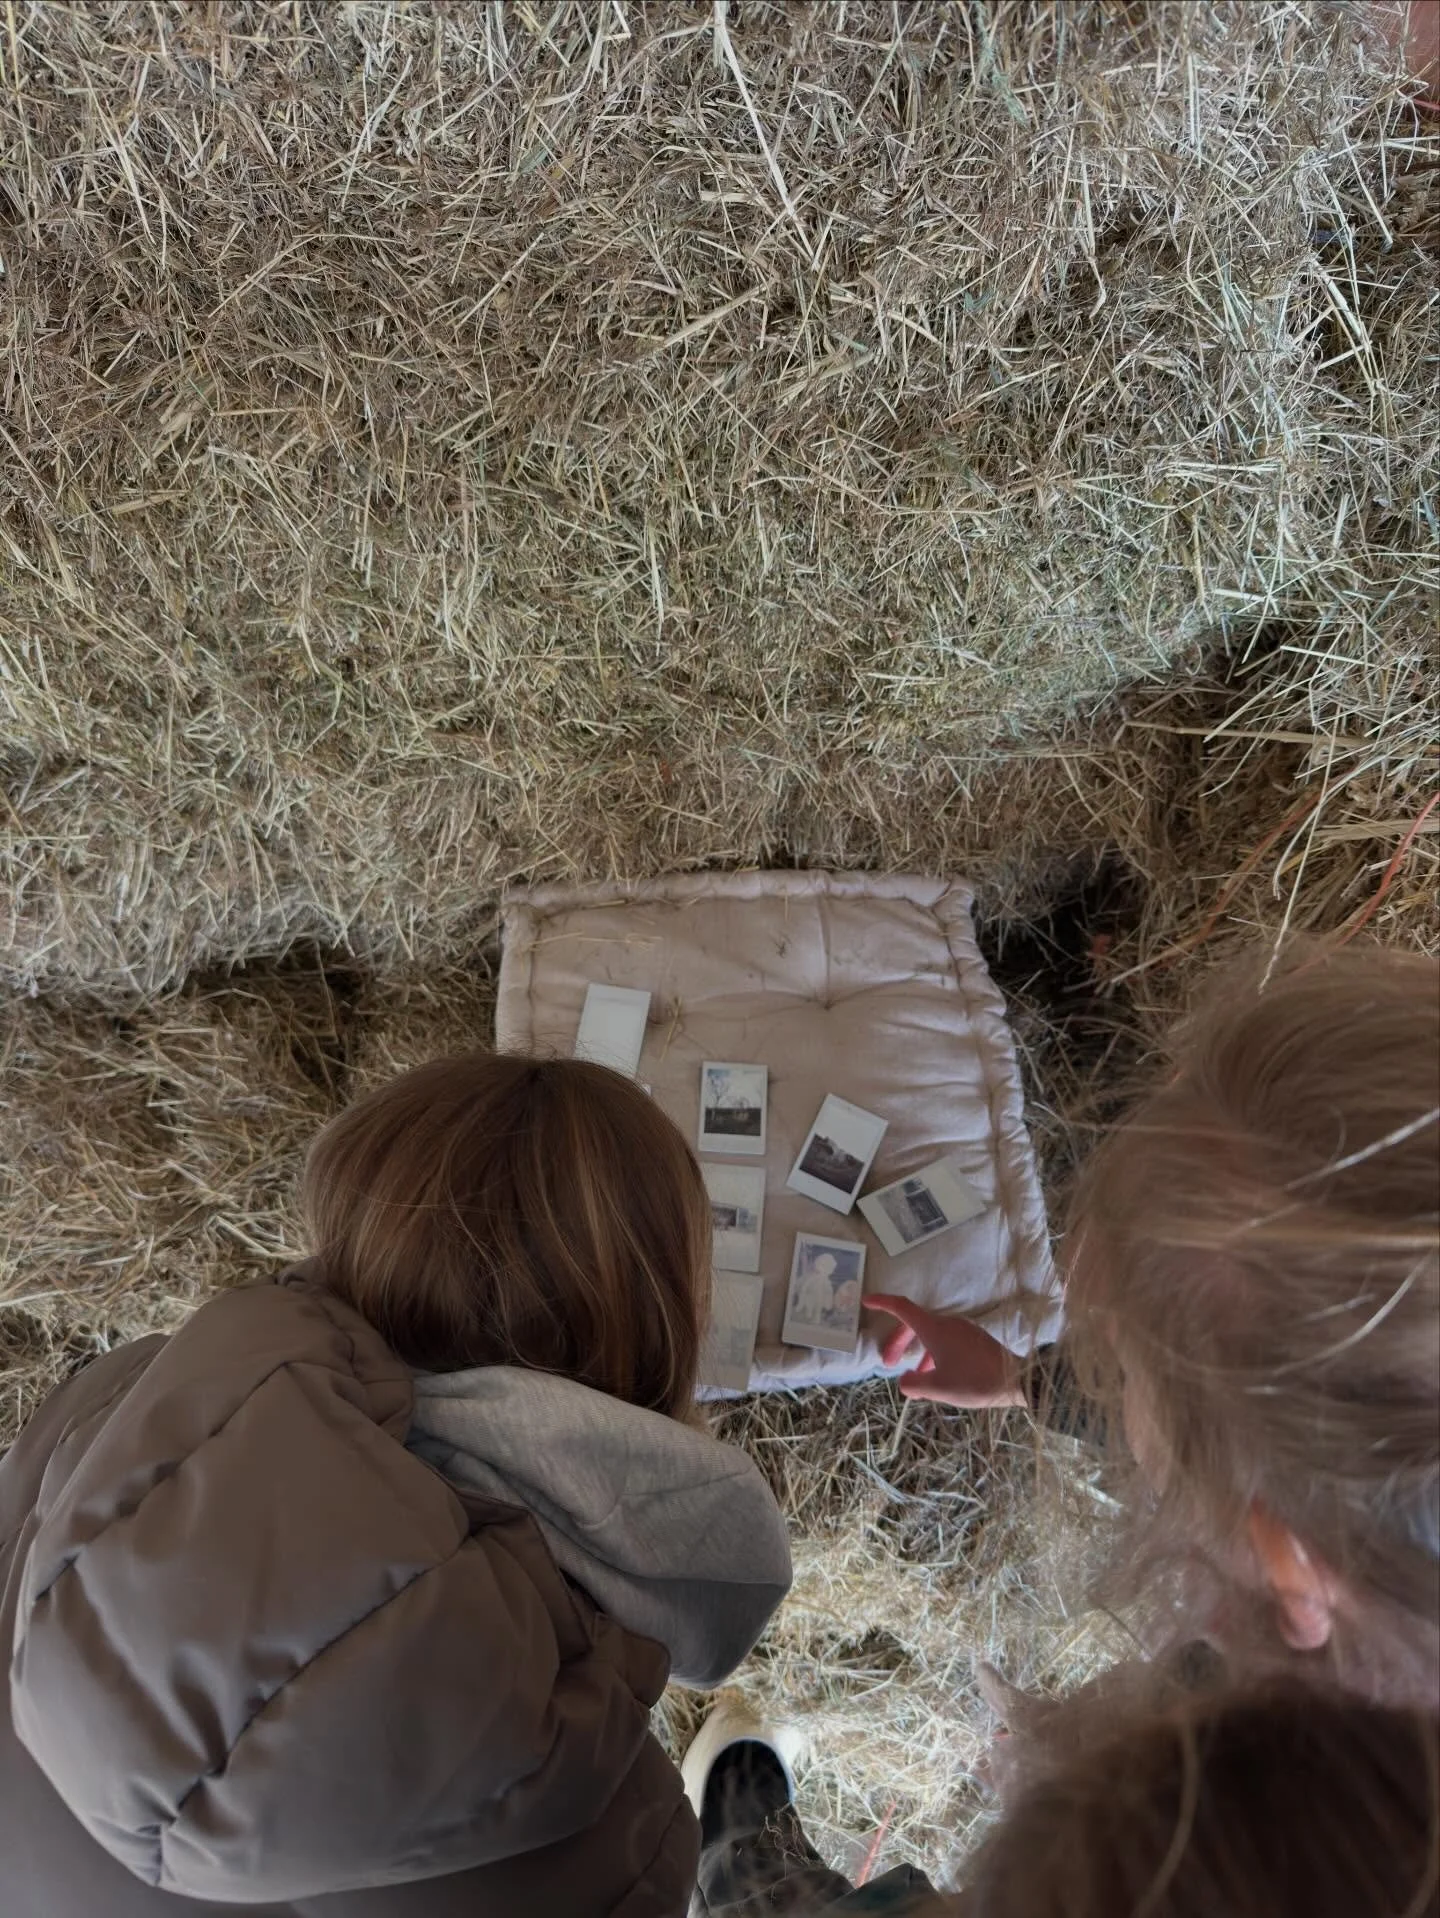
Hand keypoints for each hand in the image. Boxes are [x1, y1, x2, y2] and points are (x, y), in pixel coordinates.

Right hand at [863, 1292, 1025, 1407]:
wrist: (1018, 1380)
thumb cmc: (975, 1381)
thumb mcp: (939, 1388)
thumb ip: (915, 1384)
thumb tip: (904, 1381)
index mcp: (935, 1329)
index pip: (903, 1308)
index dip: (883, 1303)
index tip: (866, 1301)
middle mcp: (948, 1323)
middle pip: (915, 1324)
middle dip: (899, 1341)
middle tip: (888, 1363)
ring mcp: (963, 1330)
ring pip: (931, 1334)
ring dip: (917, 1350)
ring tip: (915, 1377)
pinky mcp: (975, 1339)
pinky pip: (946, 1340)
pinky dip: (933, 1352)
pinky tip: (938, 1374)